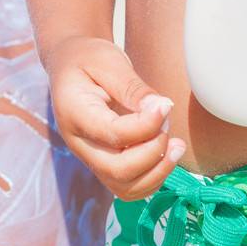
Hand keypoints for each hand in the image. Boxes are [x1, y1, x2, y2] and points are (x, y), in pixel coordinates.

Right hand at [42, 36, 185, 199]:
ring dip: (157, 171)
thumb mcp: (109, 61)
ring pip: (124, 186)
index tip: (165, 105)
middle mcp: (79, 143)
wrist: (70, 65)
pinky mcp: (104, 163)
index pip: (112, 134)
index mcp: (75, 113)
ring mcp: (90, 158)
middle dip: (152, 153)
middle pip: (117, 170)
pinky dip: (152, 177)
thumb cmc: (88, 59)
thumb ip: (133, 88)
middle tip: (167, 126)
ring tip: (176, 145)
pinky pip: (129, 186)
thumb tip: (161, 109)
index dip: (145, 125)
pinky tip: (167, 154)